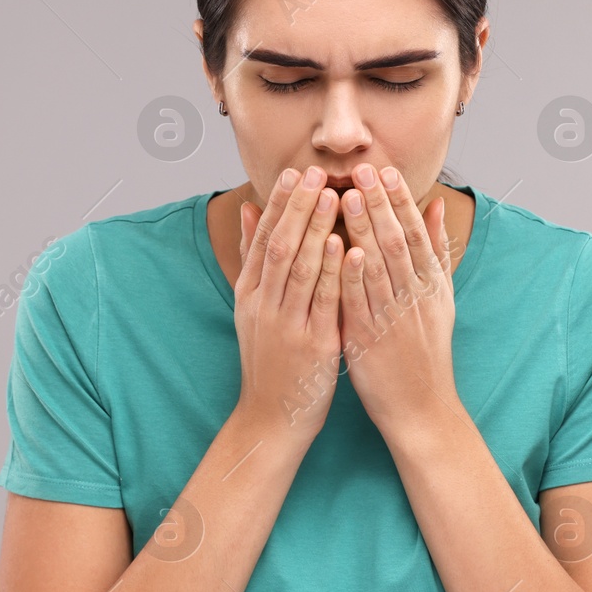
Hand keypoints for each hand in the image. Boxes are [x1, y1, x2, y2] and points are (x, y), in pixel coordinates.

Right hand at [233, 166, 344, 441]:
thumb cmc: (270, 360)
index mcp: (250, 294)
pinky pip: (324, 302)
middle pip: (280, 246)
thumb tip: (245, 207)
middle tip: (316, 174)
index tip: (295, 172)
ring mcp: (286, 325)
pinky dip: (334, 271)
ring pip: (301, 269)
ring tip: (333, 196)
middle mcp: (264, 305)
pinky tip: (346, 246)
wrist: (271, 418)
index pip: (263, 239)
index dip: (279, 204)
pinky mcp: (312, 345)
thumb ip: (252, 257)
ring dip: (317, 230)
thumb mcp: (252, 308)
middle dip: (298, 207)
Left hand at [338, 165, 457, 430]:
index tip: (385, 170)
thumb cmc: (426, 352)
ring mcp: (393, 317)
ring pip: (378, 265)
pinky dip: (352, 274)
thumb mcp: (441, 299)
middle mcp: (415, 297)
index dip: (400, 200)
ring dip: (362, 229)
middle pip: (398, 241)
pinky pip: (360, 301)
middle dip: (379, 203)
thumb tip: (436, 206)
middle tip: (362, 169)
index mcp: (431, 285)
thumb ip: (437, 252)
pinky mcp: (370, 338)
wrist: (422, 408)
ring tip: (346, 195)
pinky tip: (341, 250)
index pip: (417, 233)